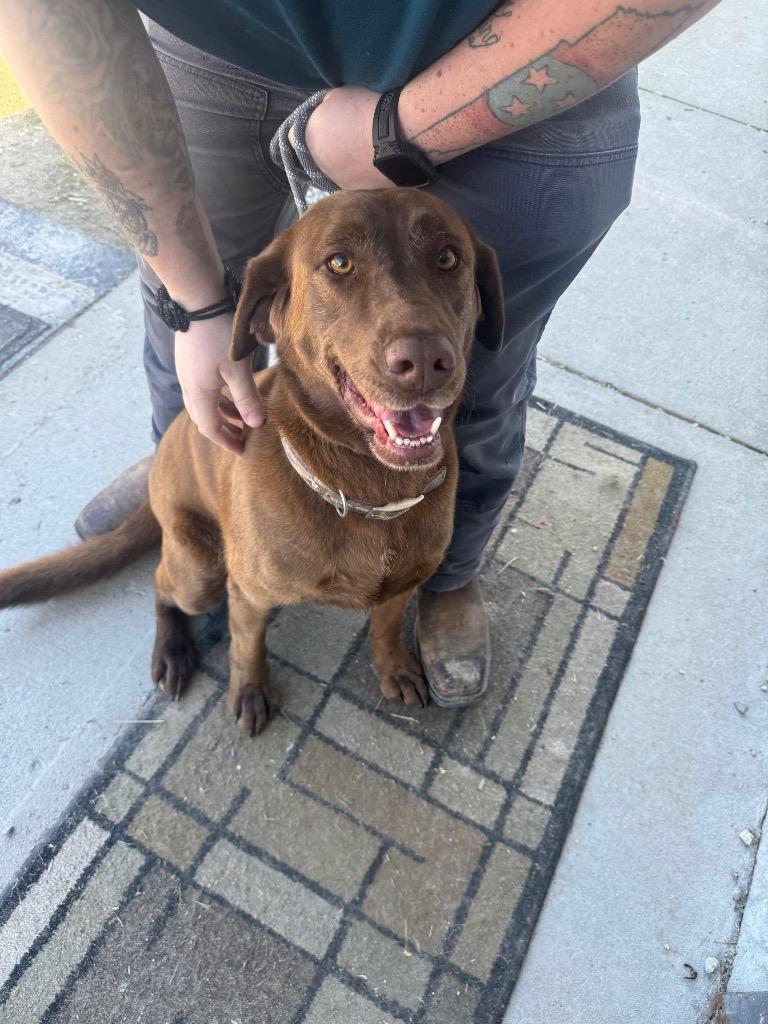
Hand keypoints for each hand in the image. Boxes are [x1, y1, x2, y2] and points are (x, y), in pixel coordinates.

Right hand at [174, 315, 263, 453]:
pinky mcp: (191, 360)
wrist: (197, 299)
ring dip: (223, 413)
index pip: (210, 428)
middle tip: (243, 439)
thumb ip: (247, 397)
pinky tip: (233, 391)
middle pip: (204, 418)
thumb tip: (258, 425)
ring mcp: (188, 372)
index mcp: (198, 393)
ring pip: (205, 402)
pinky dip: (219, 397)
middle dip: (224, 430)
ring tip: (243, 418)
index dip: (227, 442)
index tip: (243, 451)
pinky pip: (204, 388)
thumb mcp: (237, 368)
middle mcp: (189, 386)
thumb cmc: (218, 333)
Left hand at [302, 86, 393, 189]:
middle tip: (343, 136)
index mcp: (308, 139)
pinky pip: (352, 181)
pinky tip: (371, 162)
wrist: (396, 135)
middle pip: (314, 157)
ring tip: (360, 150)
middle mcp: (318, 165)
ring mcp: (338, 181)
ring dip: (341, 162)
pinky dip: (358, 173)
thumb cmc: (364, 108)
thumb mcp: (337, 95)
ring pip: (333, 172)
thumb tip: (322, 112)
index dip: (303, 130)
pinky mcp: (357, 192)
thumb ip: (323, 107)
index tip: (315, 126)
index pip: (291, 138)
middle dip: (324, 148)